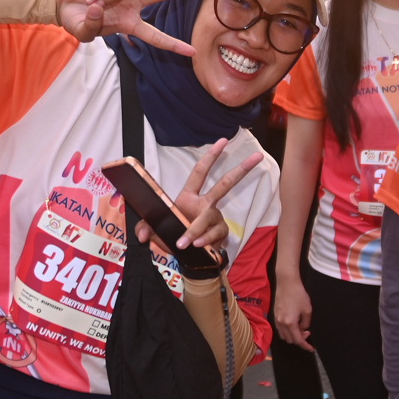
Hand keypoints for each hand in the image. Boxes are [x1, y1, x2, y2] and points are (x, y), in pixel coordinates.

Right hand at [56, 0, 209, 55]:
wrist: (62, 3)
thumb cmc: (77, 20)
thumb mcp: (82, 33)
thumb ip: (90, 29)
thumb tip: (98, 10)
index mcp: (130, 24)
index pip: (155, 36)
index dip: (173, 44)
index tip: (192, 52)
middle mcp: (133, 4)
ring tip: (94, 4)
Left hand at [132, 138, 263, 257]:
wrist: (184, 257)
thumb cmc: (171, 237)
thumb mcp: (153, 231)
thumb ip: (144, 229)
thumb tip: (141, 234)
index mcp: (190, 196)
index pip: (201, 172)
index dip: (210, 156)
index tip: (223, 141)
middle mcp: (206, 204)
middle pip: (226, 184)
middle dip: (241, 170)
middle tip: (257, 156)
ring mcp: (215, 218)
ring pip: (210, 218)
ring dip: (198, 229)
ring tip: (188, 242)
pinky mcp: (221, 233)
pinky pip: (215, 234)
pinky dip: (205, 239)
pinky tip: (199, 246)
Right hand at [273, 272, 312, 349]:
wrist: (287, 283)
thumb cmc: (298, 294)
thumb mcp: (307, 310)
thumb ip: (306, 322)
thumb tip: (303, 328)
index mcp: (290, 323)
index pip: (298, 340)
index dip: (305, 346)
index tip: (311, 348)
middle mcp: (281, 323)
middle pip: (290, 340)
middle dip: (299, 339)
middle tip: (307, 332)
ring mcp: (276, 319)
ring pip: (283, 335)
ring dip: (292, 336)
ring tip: (300, 328)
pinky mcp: (274, 315)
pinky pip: (280, 329)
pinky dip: (287, 331)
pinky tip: (293, 324)